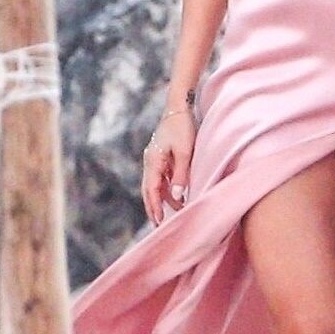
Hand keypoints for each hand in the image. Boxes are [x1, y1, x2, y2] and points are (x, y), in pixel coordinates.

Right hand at [141, 109, 196, 224]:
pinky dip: (167, 188)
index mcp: (152, 162)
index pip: (150, 190)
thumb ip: (181, 175)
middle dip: (154, 207)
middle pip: (149, 190)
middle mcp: (150, 162)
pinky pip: (162, 177)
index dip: (154, 207)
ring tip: (177, 210)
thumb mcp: (185, 153)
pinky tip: (176, 195)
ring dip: (163, 198)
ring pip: (156, 184)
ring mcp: (154, 159)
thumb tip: (176, 197)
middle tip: (158, 225)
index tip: (158, 222)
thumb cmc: (183, 128)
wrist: (179, 108)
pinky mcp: (161, 156)